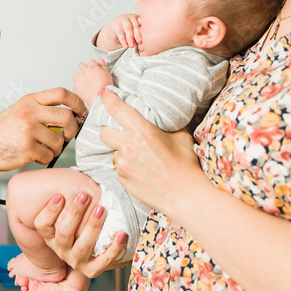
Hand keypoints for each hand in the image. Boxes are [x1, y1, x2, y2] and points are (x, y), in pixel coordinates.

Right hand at [0, 88, 84, 173]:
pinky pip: (49, 154)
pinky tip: (35, 155)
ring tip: (44, 148)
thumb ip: (41, 108)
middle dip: (72, 129)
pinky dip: (46, 157)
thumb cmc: (4, 131)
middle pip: (66, 116)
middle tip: (67, 135)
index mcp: (30, 100)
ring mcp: (28, 129)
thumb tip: (70, 114)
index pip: (61, 93)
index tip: (81, 112)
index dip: (77, 102)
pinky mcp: (27, 147)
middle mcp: (29, 112)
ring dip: (56, 148)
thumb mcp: (20, 109)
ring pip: (59, 140)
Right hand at [32, 192, 127, 278]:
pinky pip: (103, 262)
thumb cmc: (80, 225)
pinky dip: (113, 248)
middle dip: (74, 213)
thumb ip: (69, 199)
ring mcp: (75, 261)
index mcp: (51, 236)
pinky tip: (121, 234)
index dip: (49, 211)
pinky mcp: (91, 270)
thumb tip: (77, 179)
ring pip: (82, 246)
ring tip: (101, 210)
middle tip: (84, 195)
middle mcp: (60, 249)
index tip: (60, 196)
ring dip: (93, 227)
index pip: (42, 225)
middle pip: (63, 233)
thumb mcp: (69, 215)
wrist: (91, 254)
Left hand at [72, 59, 111, 108]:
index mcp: (93, 67)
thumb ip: (103, 66)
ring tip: (84, 82)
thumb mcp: (107, 74)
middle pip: (81, 65)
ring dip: (79, 77)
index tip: (93, 68)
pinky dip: (78, 87)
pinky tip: (83, 89)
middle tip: (87, 74)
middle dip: (84, 68)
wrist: (99, 97)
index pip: (91, 62)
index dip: (92, 65)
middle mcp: (84, 71)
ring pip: (76, 75)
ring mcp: (79, 78)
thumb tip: (101, 60)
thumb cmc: (105, 86)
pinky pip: (75, 85)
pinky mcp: (76, 86)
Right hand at [96, 13, 140, 50]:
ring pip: (128, 28)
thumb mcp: (135, 34)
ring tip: (132, 46)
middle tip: (139, 42)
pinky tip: (125, 45)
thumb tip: (142, 42)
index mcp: (138, 18)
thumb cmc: (127, 33)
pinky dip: (123, 40)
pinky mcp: (115, 23)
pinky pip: (120, 32)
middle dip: (138, 35)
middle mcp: (131, 17)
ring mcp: (122, 19)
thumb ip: (139, 36)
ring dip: (130, 38)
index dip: (144, 30)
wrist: (114, 32)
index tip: (145, 37)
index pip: (142, 23)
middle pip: (135, 25)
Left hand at [99, 89, 204, 213]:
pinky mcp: (122, 179)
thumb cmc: (186, 165)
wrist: (185, 195)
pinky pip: (118, 167)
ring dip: (120, 150)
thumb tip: (158, 114)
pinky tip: (140, 169)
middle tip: (120, 132)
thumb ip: (165, 123)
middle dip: (110, 130)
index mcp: (142, 131)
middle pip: (104, 131)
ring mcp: (123, 164)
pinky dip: (125, 166)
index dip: (108, 99)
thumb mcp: (180, 135)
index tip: (105, 94)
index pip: (116, 108)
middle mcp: (128, 146)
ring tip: (137, 155)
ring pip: (112, 151)